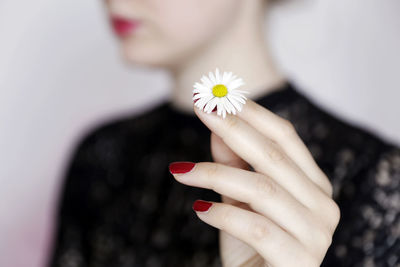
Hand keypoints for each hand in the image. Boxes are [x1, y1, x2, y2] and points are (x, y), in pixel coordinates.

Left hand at [169, 99, 340, 266]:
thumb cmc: (252, 245)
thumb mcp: (239, 200)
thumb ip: (234, 165)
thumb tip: (219, 127)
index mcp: (313, 185)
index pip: (286, 137)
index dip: (251, 113)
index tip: (216, 96)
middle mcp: (323, 205)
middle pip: (274, 156)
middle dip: (233, 128)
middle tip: (200, 107)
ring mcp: (316, 234)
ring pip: (262, 189)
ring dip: (215, 174)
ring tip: (181, 170)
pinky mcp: (299, 262)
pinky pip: (257, 228)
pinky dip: (223, 215)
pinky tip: (199, 209)